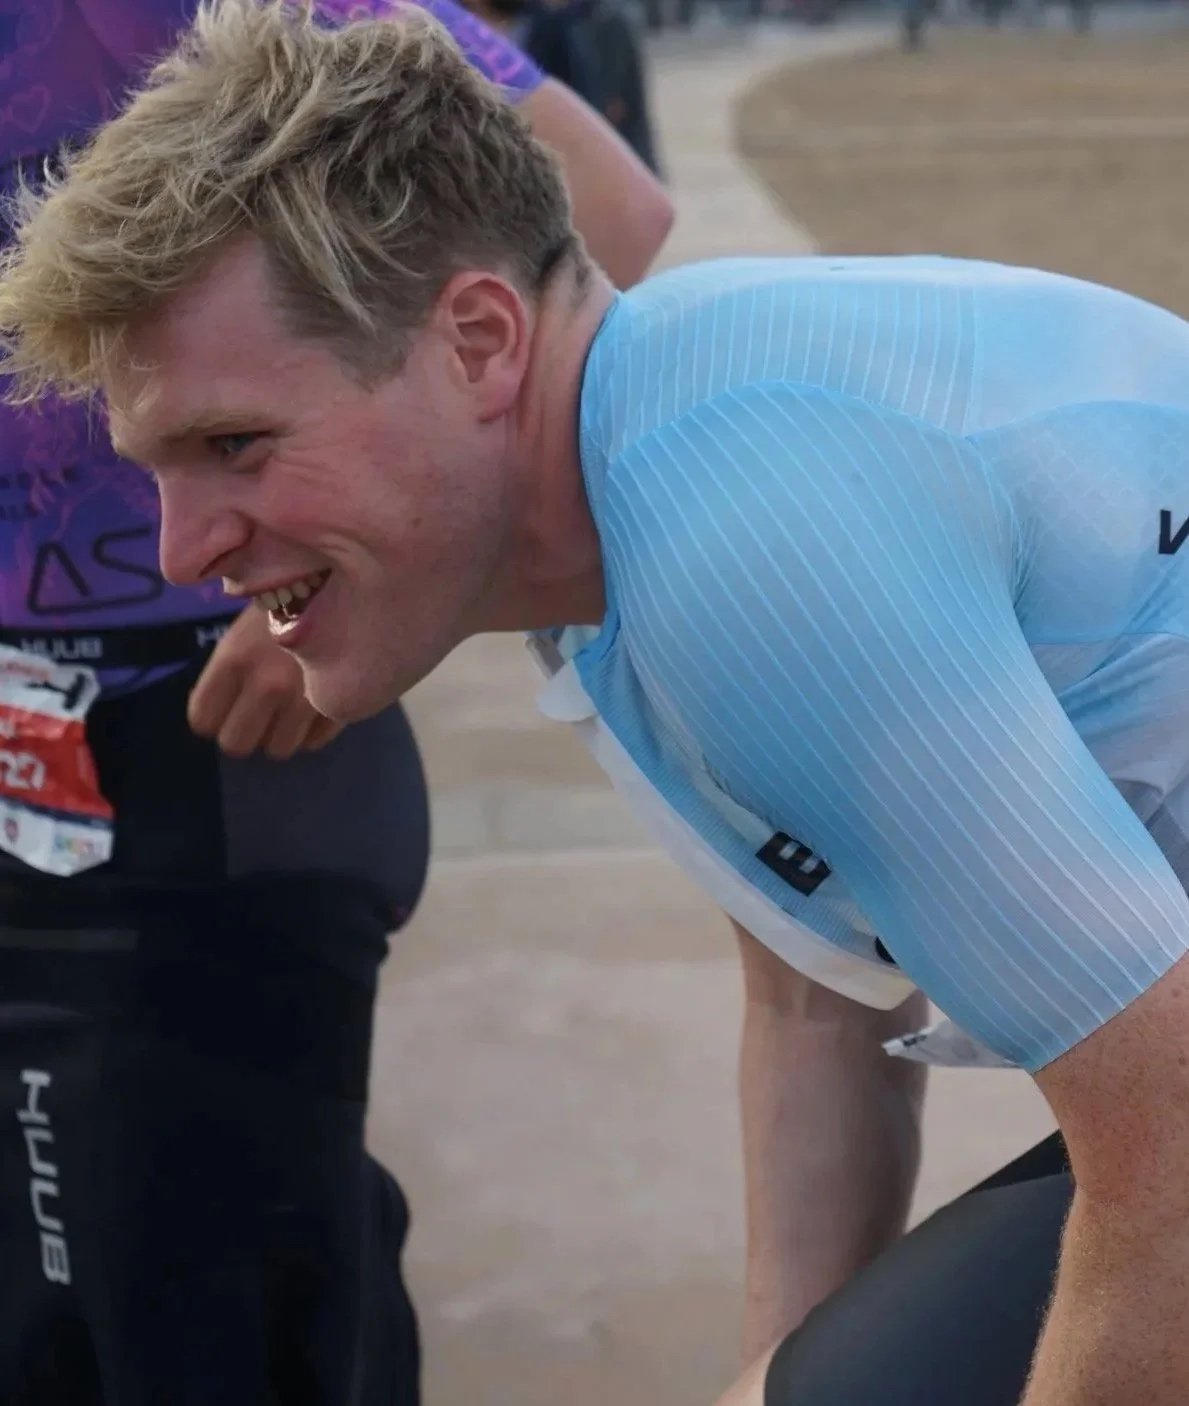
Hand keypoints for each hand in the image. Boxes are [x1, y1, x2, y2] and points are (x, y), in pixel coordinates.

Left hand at [187, 606, 342, 759]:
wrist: (349, 588)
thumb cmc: (290, 602)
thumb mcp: (247, 629)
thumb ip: (230, 670)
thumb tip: (220, 710)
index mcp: (235, 659)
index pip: (202, 719)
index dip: (212, 716)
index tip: (224, 707)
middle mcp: (266, 684)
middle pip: (236, 743)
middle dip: (245, 731)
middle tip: (257, 714)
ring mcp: (305, 700)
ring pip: (277, 748)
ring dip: (281, 733)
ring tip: (289, 709)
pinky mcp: (339, 706)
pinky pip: (314, 742)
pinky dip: (312, 731)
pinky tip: (314, 707)